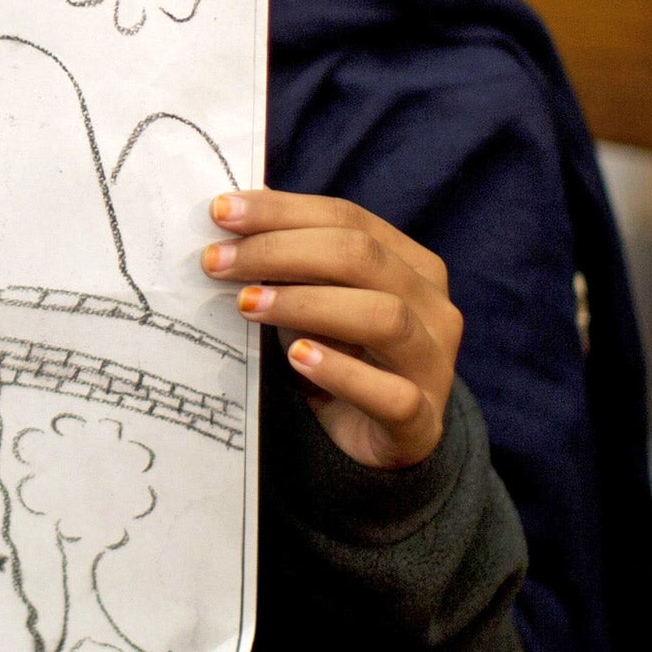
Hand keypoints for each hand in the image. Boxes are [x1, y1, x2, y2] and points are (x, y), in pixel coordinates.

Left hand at [202, 190, 460, 469]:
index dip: (283, 211)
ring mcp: (435, 364)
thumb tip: (229, 216)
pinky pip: (391, 394)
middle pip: (362, 257)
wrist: (383, 440)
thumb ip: (291, 262)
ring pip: (383, 316)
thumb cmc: (343, 358)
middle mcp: (433, 306)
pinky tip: (297, 358)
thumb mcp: (319, 302)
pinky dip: (342, 373)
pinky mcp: (423, 421)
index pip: (348, 218)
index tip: (221, 213)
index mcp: (413, 265)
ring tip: (248, 305)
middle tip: (217, 261)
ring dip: (307, 304)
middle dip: (281, 251)